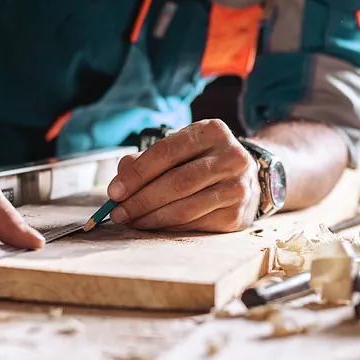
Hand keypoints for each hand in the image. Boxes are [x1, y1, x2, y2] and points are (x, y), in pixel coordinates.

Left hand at [107, 119, 260, 232]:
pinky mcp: (237, 215)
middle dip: (141, 200)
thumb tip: (122, 176)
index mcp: (213, 132)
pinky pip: (195, 225)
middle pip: (177, 182)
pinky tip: (154, 226)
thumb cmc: (202, 161)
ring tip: (131, 220)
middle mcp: (232, 157)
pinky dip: (169, 228)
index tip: (114, 191)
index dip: (137, 173)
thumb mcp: (180, 149)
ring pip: (185, 208)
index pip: (168, 152)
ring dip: (151, 218)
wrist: (245, 178)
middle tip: (118, 212)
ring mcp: (238, 187)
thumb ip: (148, 159)